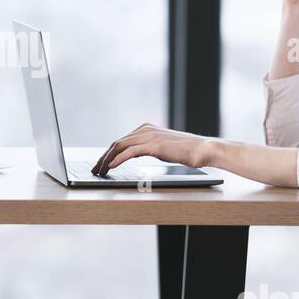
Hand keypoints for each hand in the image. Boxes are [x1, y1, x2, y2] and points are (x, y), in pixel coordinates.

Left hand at [91, 123, 216, 174]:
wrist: (203, 149)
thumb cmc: (186, 151)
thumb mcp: (163, 146)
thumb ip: (148, 147)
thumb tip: (136, 154)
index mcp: (146, 128)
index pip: (121, 141)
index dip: (108, 153)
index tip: (100, 164)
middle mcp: (145, 129)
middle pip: (117, 143)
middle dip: (103, 157)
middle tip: (95, 169)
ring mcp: (149, 136)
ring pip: (120, 146)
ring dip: (107, 160)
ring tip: (99, 170)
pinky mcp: (154, 145)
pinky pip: (130, 152)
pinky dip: (118, 159)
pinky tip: (111, 167)